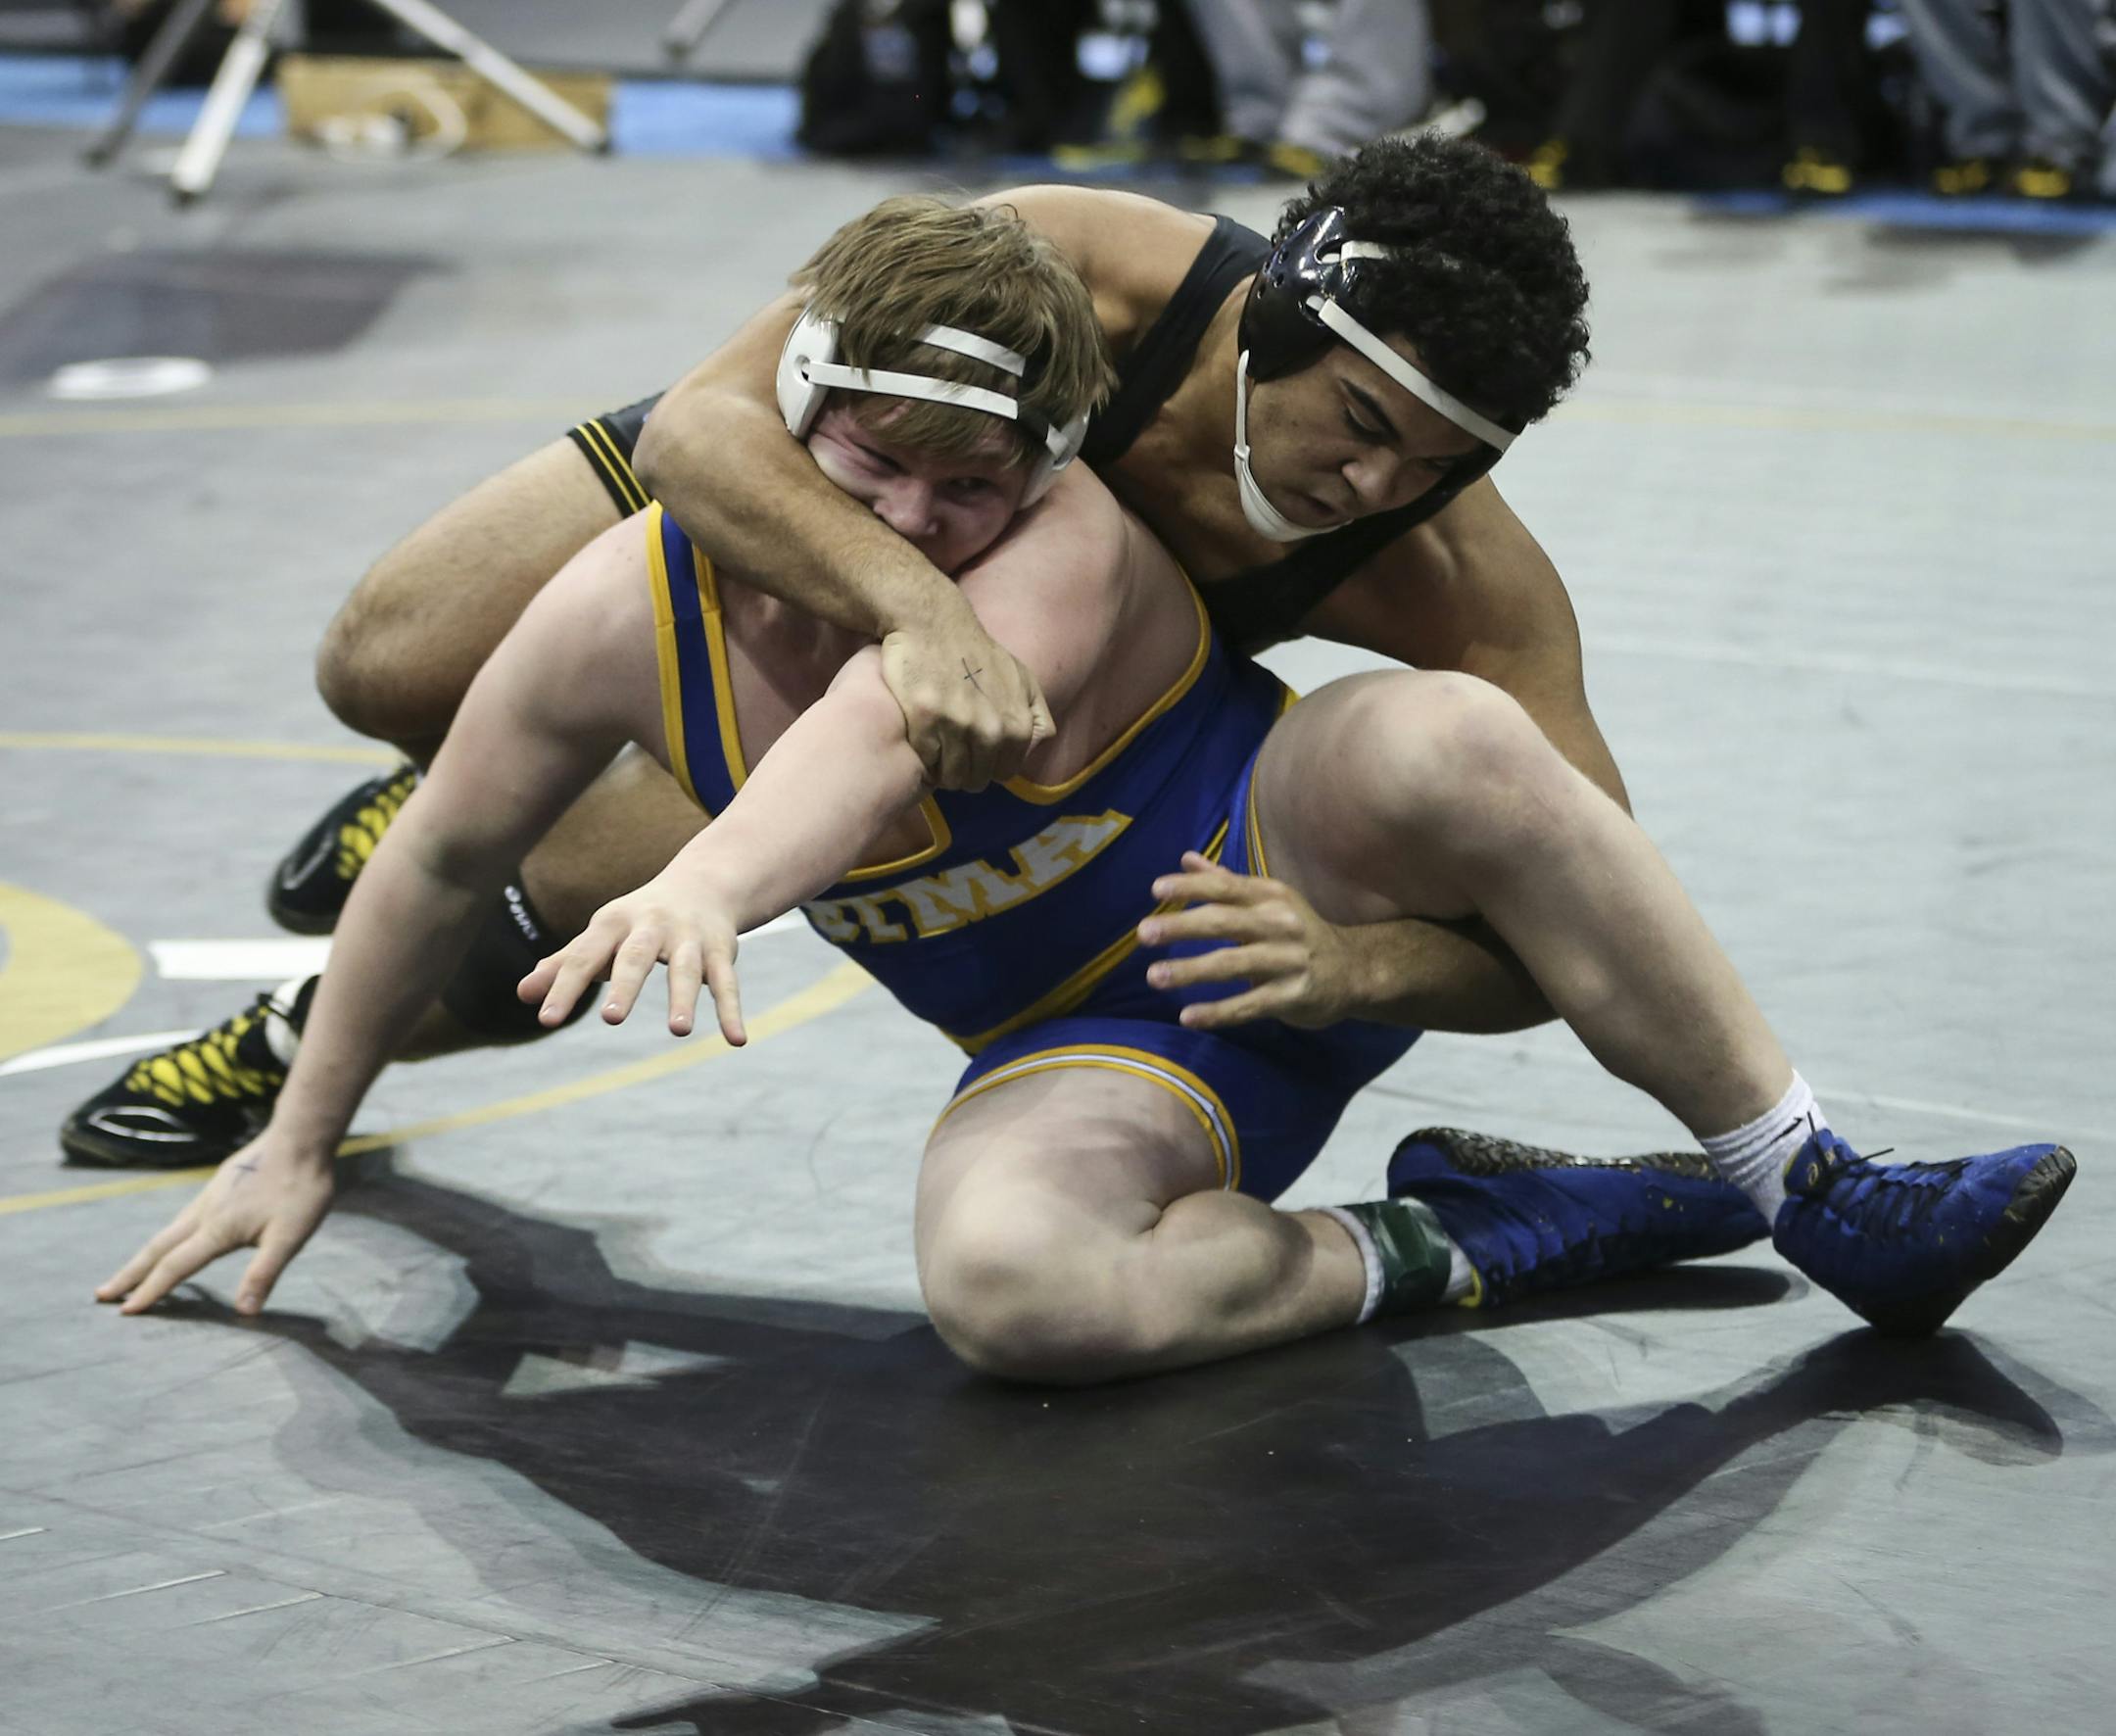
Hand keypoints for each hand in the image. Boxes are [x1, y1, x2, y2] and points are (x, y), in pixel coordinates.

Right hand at [96, 1136, 334, 1316]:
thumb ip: (263, 1273)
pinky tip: (173, 1240)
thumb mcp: (290, 1236)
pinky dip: (166, 1237)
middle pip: (158, 1248)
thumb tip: (244, 1313)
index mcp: (217, 1229)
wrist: (301, 1137)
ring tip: (129, 1273)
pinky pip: (183, 1219)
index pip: (175, 1267)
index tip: (126, 1313)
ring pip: (168, 1231)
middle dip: (130, 1274)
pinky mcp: (219, 1186)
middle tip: (102, 1295)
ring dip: (145, 1255)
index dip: (151, 1291)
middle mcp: (205, 1212)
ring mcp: (210, 1196)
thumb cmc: (301, 1188)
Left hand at [518, 874, 745, 1043]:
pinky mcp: (721, 950)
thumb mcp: (601, 937)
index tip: (547, 1019)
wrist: (702, 886)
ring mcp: (689, 938)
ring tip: (678, 1031)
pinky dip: (731, 1011)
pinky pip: (728, 982)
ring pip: (686, 968)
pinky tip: (737, 1040)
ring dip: (683, 997)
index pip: (585, 956)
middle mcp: (652, 926)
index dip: (564, 986)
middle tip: (611, 1019)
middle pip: (636, 956)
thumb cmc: (637, 922)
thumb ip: (563, 965)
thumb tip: (523, 995)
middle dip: (626, 986)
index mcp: (614, 923)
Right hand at [880, 596, 1050, 790]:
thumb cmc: (979, 653)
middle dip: (965, 771)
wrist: (935, 624)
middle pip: (975, 780)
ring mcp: (956, 726)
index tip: (975, 753)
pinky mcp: (924, 721)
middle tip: (953, 750)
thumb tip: (1033, 749)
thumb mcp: (1023, 679)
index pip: (1003, 774)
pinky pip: (925, 760)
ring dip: (942, 768)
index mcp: (1017, 726)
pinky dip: (923, 755)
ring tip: (938, 747)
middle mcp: (990, 730)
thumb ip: (1036, 717)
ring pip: (950, 777)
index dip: (989, 766)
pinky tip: (923, 736)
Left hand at [1135, 852, 1370, 1031]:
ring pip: (1233, 965)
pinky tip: (1188, 1017)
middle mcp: (1281, 924)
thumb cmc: (1298, 932)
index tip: (1156, 889)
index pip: (1226, 887)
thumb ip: (1225, 883)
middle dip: (1183, 927)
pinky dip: (1218, 1012)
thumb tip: (1185, 859)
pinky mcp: (1293, 996)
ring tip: (1155, 976)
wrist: (1354, 970)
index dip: (1191, 887)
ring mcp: (1288, 961)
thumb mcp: (1269, 902)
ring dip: (1191, 970)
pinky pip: (1249, 1005)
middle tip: (1144, 933)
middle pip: (1225, 922)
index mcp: (1271, 896)